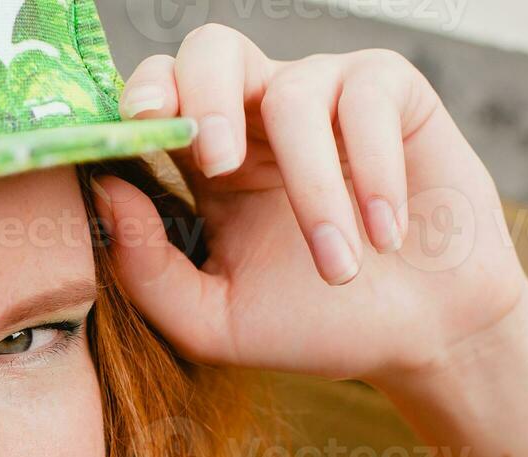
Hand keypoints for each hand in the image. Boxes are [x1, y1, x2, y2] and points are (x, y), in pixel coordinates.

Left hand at [89, 25, 527, 385]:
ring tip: (339, 266)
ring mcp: (327, 96)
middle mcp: (259, 115)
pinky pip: (366, 98)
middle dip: (205, 95)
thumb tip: (103, 192)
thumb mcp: (214, 320)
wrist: (423, 338)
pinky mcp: (392, 93)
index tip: (137, 131)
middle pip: (212, 48)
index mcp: (208, 161)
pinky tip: (387, 232)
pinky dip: (374, 171)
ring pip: (293, 95)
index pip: (158, 98)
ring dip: (314, 189)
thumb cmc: (316, 326)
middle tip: (215, 163)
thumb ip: (147, 269)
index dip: (141, 99)